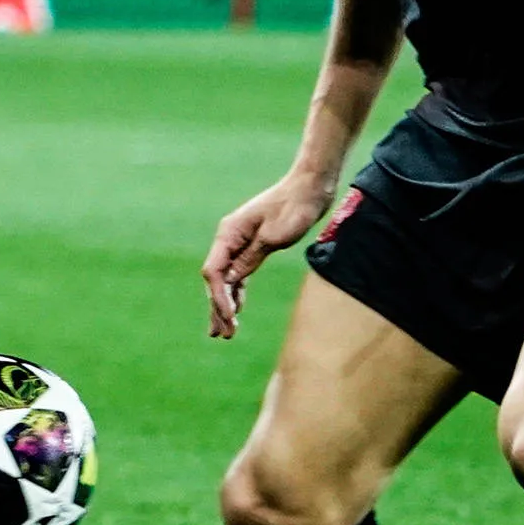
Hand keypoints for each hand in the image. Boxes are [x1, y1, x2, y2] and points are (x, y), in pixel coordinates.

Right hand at [203, 171, 334, 338]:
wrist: (309, 189)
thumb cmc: (293, 208)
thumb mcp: (273, 236)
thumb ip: (251, 258)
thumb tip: (231, 281)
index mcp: (229, 233)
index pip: (214, 272)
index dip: (218, 298)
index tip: (230, 318)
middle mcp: (229, 239)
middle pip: (216, 279)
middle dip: (218, 308)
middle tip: (222, 335)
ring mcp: (239, 243)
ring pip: (226, 279)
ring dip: (226, 305)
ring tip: (225, 332)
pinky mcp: (253, 246)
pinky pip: (239, 274)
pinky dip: (237, 293)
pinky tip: (238, 310)